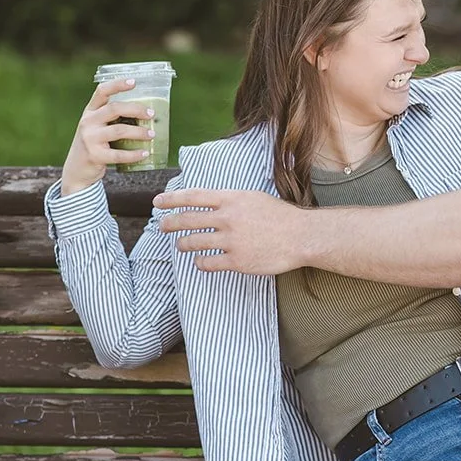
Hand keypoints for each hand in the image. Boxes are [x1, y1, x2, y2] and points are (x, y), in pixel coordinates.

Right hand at [61, 78, 157, 193]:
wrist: (76, 170)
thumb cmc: (94, 145)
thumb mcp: (96, 127)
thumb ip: (112, 119)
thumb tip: (146, 114)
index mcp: (89, 112)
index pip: (102, 92)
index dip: (117, 84)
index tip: (134, 81)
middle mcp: (87, 122)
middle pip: (114, 109)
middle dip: (135, 109)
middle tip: (151, 114)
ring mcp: (89, 139)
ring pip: (119, 130)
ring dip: (138, 132)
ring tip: (151, 134)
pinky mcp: (94, 155)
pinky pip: (118, 154)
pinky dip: (134, 154)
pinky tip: (144, 153)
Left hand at [153, 188, 313, 274]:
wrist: (302, 236)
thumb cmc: (280, 216)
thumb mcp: (253, 198)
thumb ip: (230, 201)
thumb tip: (208, 204)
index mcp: (232, 199)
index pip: (193, 196)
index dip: (172, 199)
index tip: (158, 202)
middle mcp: (228, 219)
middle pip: (188, 220)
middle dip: (170, 223)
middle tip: (163, 226)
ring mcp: (231, 241)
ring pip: (193, 243)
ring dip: (183, 244)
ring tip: (182, 245)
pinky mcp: (237, 261)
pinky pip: (208, 263)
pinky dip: (201, 262)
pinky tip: (201, 261)